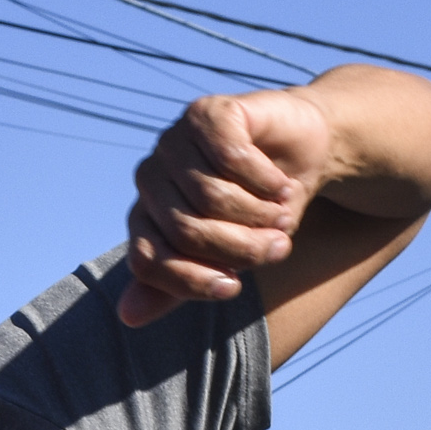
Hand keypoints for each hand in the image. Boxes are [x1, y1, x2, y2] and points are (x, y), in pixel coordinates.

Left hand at [120, 86, 337, 327]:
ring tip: (282, 215)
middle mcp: (151, 177)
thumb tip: (128, 317)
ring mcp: (175, 141)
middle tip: (277, 247)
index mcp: (147, 216)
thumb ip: (180, 284)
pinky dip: (265, 180)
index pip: (147, 260)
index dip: (191, 281)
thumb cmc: (260, 210)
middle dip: (240, 248)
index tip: (234, 286)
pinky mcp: (207, 113)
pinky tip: (281, 185)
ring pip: (210, 196)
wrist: (302, 155)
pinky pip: (231, 158)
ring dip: (258, 214)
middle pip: (185, 231)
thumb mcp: (225, 257)